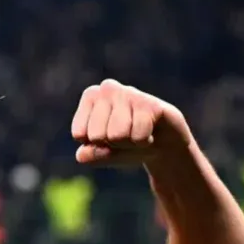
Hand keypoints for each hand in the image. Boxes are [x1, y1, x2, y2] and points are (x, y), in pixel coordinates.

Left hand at [70, 79, 193, 165]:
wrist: (164, 145)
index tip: (107, 137)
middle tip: (125, 136)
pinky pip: (138, 136)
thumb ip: (90, 155)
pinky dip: (143, 142)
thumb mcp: (104, 154)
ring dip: (129, 143)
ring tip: (137, 133)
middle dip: (112, 144)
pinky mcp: (150, 104)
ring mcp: (130, 92)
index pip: (79, 133)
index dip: (95, 144)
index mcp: (91, 96)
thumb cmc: (127, 145)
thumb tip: (81, 155)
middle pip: (97, 135)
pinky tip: (150, 132)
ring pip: (117, 135)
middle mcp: (108, 88)